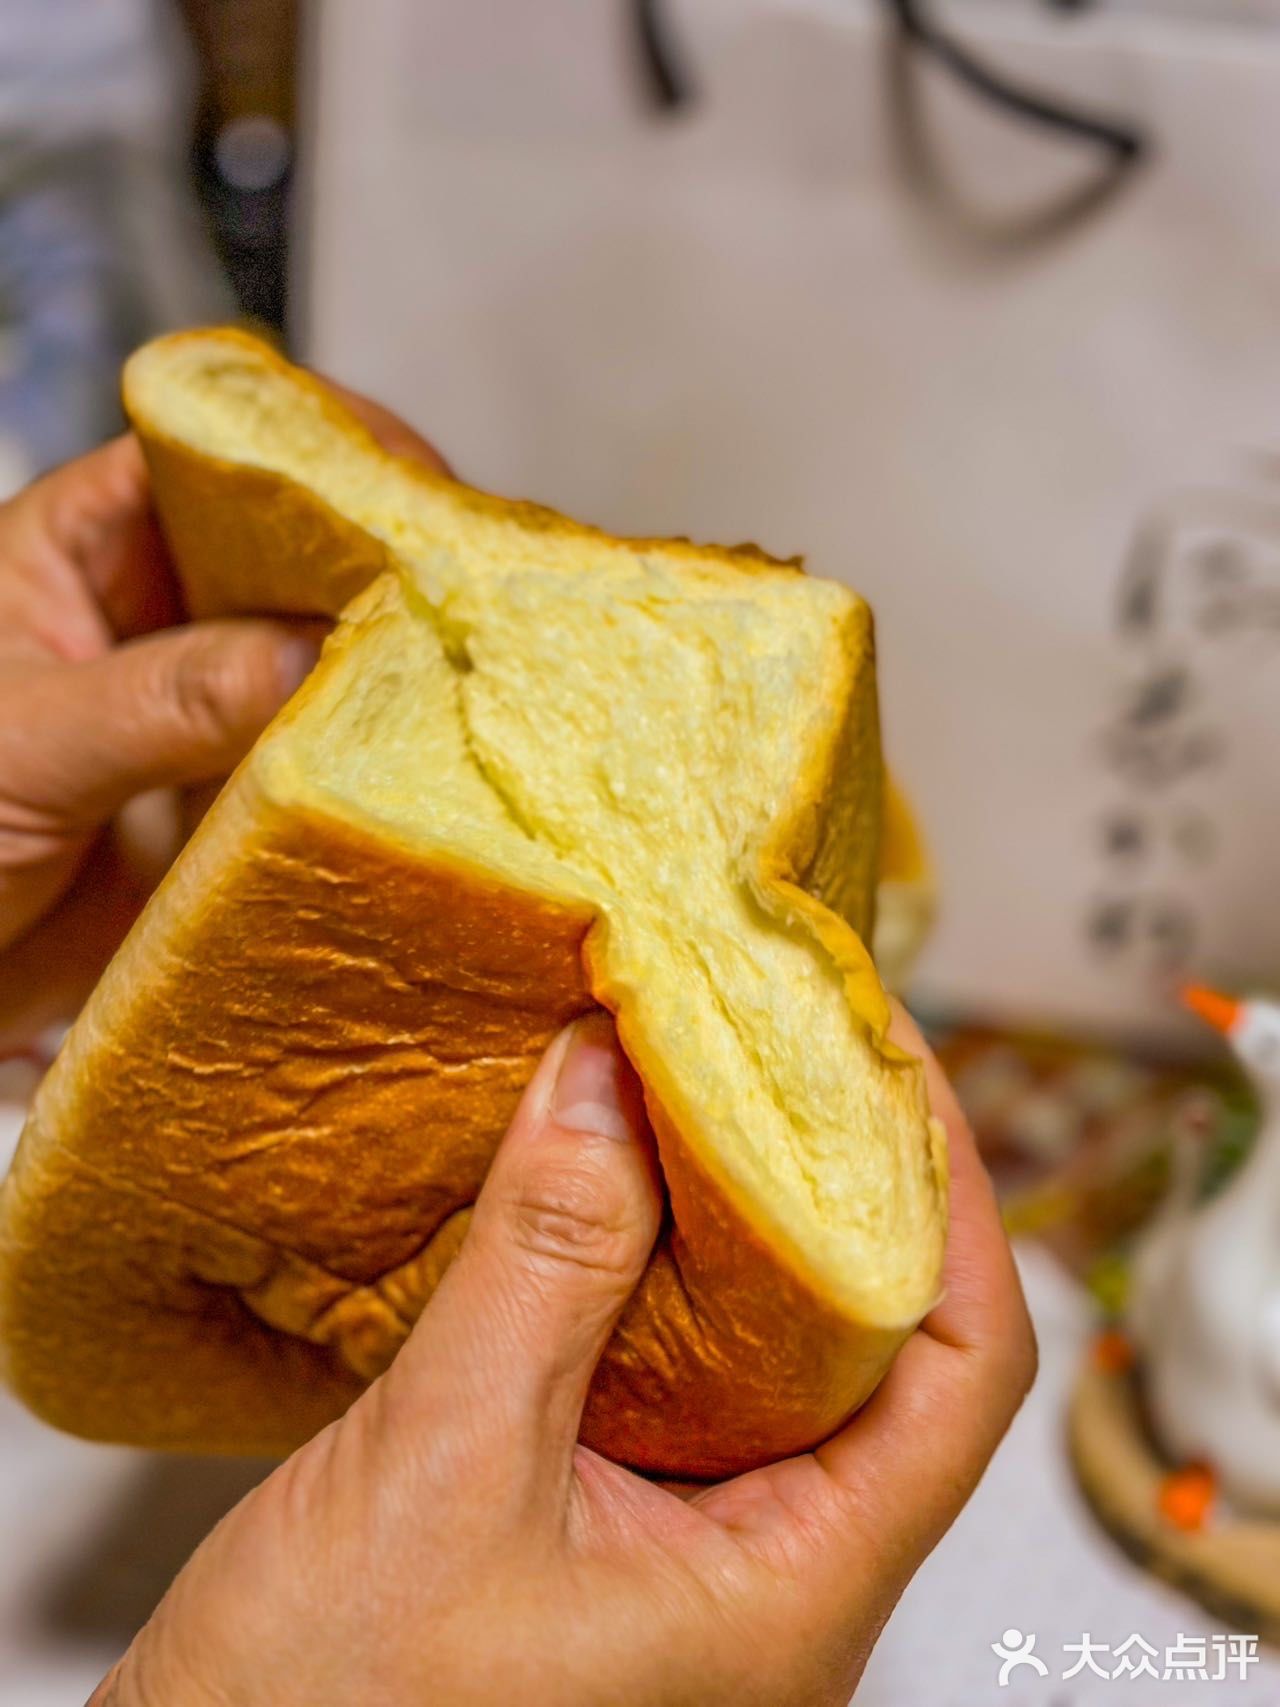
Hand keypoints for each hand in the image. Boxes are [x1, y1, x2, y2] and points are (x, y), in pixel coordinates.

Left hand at [0, 389, 444, 1050]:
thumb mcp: (25, 740)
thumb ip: (166, 696)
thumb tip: (319, 654)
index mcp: (87, 544)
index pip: (217, 453)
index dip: (315, 452)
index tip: (410, 496)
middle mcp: (163, 613)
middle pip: (299, 549)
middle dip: (384, 565)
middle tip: (472, 602)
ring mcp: (208, 709)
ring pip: (327, 661)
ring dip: (393, 675)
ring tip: (473, 691)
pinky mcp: (239, 803)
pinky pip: (325, 769)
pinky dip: (376, 773)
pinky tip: (429, 778)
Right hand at [95, 1006, 1034, 1706]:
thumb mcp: (442, 1466)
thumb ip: (544, 1258)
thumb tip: (610, 1071)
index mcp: (792, 1596)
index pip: (962, 1370)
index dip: (949, 1196)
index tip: (885, 1056)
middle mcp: (770, 1579)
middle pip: (879, 1343)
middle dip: (839, 1178)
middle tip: (784, 1035)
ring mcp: (692, 1560)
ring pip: (770, 1352)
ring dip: (737, 1213)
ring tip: (700, 1078)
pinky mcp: (612, 1528)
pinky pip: (674, 1371)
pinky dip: (652, 1263)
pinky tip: (604, 1182)